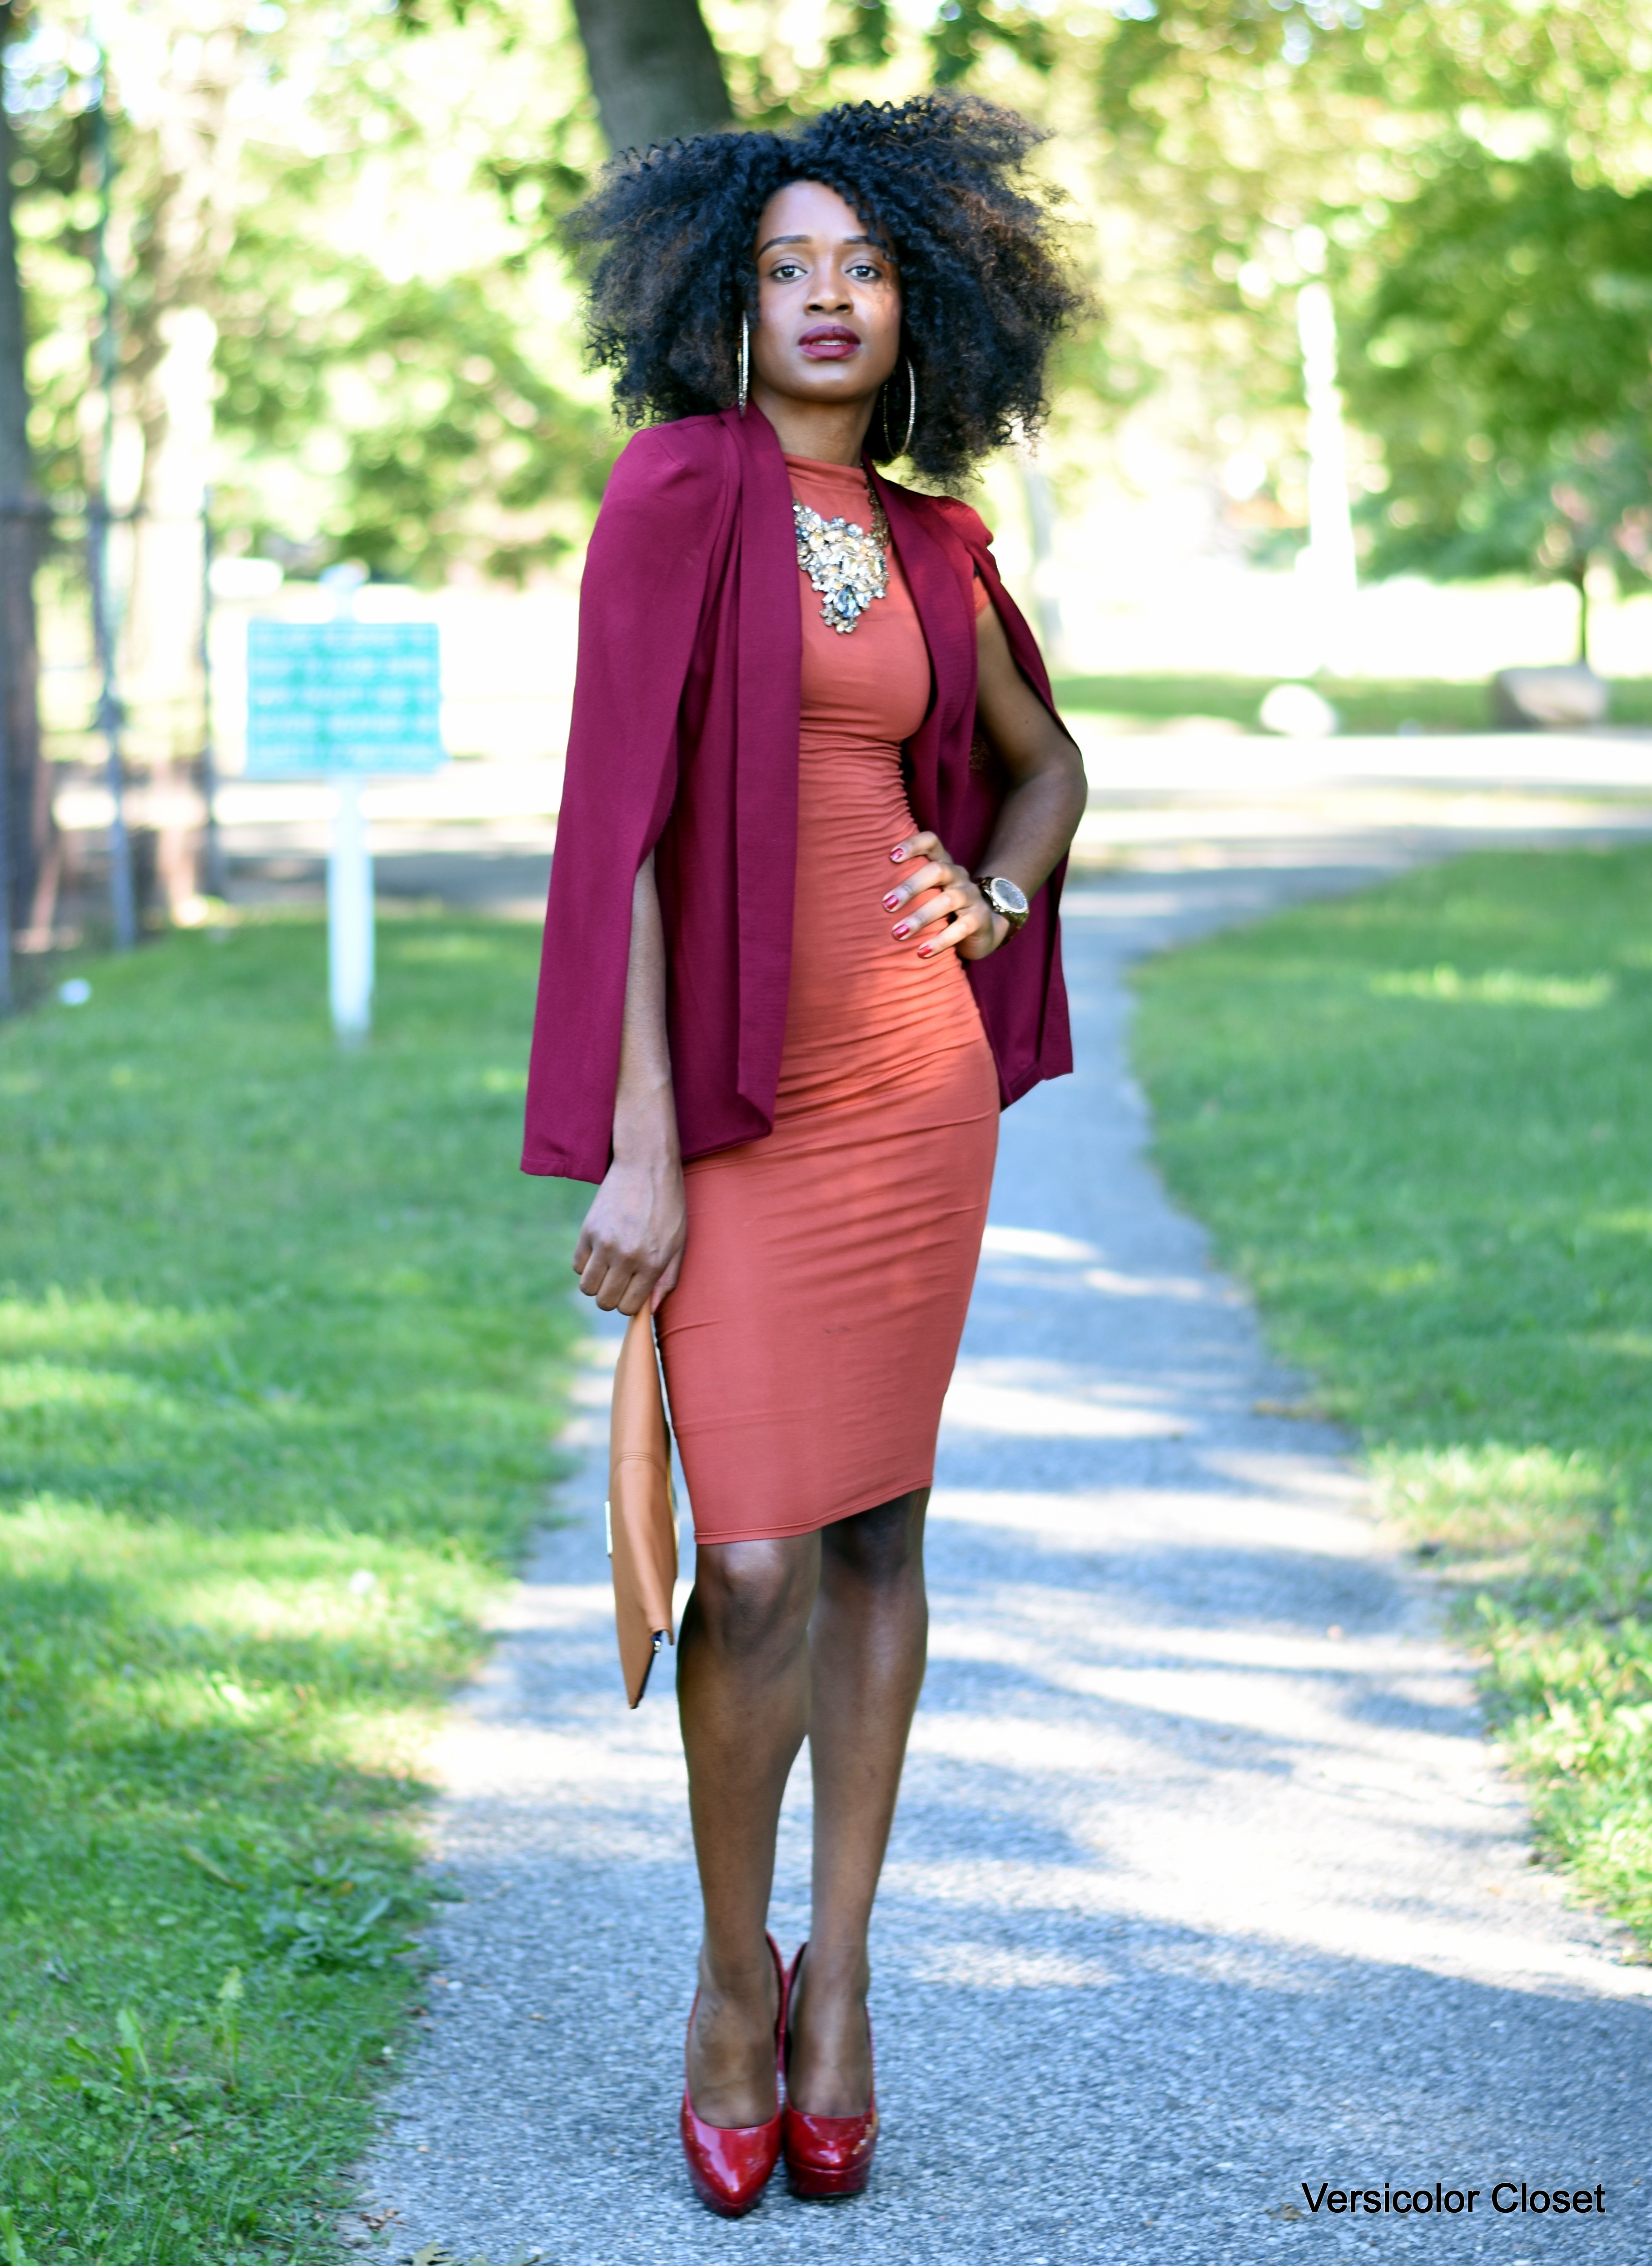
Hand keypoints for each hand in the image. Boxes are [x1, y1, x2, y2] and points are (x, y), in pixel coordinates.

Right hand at [573, 1149, 685, 1314]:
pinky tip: (599, 1252)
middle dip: (612, 1298)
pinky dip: (586, 1265)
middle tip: (620, 1282)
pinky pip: (577, 1265)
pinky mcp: (588, 1230)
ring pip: (587, 1288)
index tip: (633, 1292)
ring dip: (596, 1284)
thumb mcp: (678, 1243)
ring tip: (608, 1270)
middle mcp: (627, 1257)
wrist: (646, 1166)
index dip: (630, 1304)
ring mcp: (604, 1243)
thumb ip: (668, 1279)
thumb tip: (652, 1310)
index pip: (629, 1307)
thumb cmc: (668, 1206)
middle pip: (605, 1302)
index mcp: (652, 1263)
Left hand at [883, 830, 1006, 962]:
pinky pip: (961, 928)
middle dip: (910, 887)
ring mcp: (971, 896)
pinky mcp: (979, 919)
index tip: (891, 857)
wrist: (983, 928)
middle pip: (937, 871)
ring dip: (920, 917)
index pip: (931, 841)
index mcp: (943, 863)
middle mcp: (958, 875)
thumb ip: (907, 889)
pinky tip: (922, 952)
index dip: (913, 844)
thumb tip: (861, 897)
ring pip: (947, 900)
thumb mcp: (928, 893)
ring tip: (899, 933)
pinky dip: (940, 941)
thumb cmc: (942, 909)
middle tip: (887, 905)